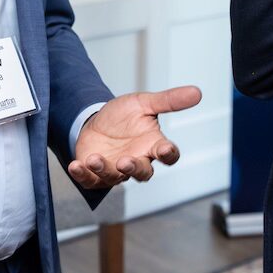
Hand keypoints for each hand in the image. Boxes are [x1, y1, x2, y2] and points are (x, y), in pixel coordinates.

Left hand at [68, 86, 202, 189]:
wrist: (96, 121)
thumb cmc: (124, 116)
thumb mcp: (144, 102)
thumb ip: (169, 101)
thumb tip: (197, 92)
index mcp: (152, 145)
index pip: (168, 154)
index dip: (167, 154)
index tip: (164, 150)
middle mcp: (137, 160)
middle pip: (142, 173)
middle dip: (134, 168)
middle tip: (125, 161)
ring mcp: (116, 170)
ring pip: (115, 177)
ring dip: (104, 169)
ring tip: (94, 158)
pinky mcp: (96, 175)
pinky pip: (90, 180)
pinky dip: (82, 175)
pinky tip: (75, 166)